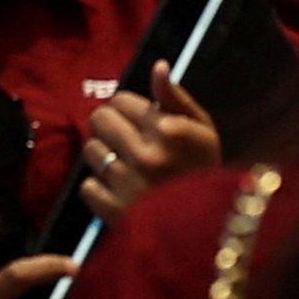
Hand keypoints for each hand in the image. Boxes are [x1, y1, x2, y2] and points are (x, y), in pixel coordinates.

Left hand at [78, 62, 220, 219]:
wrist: (211, 232)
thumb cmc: (207, 173)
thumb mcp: (203, 130)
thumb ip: (176, 97)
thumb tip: (158, 66)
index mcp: (167, 131)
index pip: (121, 99)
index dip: (130, 107)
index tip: (142, 120)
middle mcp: (144, 155)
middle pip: (99, 119)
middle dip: (111, 124)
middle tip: (127, 139)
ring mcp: (126, 185)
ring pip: (91, 150)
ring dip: (104, 154)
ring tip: (124, 165)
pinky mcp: (113, 213)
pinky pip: (87, 186)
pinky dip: (100, 188)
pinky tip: (119, 190)